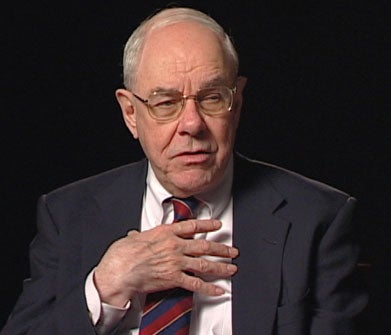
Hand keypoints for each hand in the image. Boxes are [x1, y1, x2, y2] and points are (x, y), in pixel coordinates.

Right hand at [94, 219, 237, 306]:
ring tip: (232, 268)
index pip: (192, 226)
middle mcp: (175, 246)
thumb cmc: (123, 254)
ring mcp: (176, 262)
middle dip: (221, 248)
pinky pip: (196, 284)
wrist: (120, 270)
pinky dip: (209, 288)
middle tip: (232, 250)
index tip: (217, 224)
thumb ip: (140, 236)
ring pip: (204, 264)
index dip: (207, 225)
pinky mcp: (174, 278)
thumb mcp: (133, 238)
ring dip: (221, 267)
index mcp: (166, 233)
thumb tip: (136, 235)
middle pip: (204, 246)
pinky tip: (219, 290)